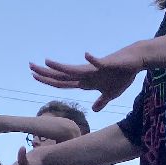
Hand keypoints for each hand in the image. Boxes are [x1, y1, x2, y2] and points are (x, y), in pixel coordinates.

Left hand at [29, 44, 144, 110]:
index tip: (34, 77)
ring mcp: (94, 69)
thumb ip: (101, 101)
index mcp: (86, 82)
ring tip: (46, 62)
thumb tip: (94, 110)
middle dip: (46, 73)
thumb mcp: (111, 94)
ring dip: (61, 67)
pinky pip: (99, 62)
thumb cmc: (122, 75)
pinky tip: (86, 54)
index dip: (48, 81)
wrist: (135, 60)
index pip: (63, 83)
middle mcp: (86, 74)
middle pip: (63, 76)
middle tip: (30, 67)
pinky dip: (93, 60)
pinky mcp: (107, 63)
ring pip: (75, 70)